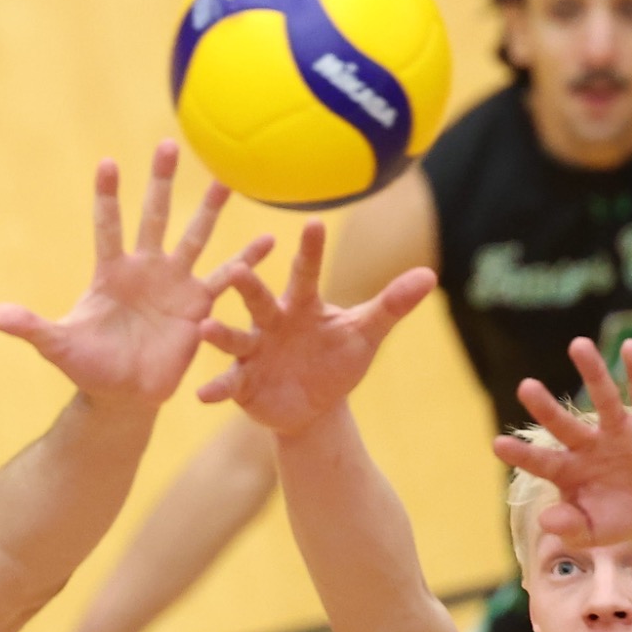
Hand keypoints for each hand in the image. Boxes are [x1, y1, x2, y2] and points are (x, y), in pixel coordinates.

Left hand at [0, 142, 273, 410]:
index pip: (108, 225)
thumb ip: (28, 326)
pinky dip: (247, 263)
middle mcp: (145, 269)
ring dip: (209, 210)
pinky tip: (271, 242)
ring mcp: (174, 284)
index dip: (108, 197)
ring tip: (225, 180)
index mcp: (111, 272)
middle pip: (154, 216)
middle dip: (161, 182)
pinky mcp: (198, 307)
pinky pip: (227, 280)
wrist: (123, 395)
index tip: (109, 162)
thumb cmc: (88, 367)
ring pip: (195, 238)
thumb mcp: (57, 345)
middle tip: (168, 144)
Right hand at [197, 219, 435, 435]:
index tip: (314, 225)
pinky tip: (202, 395)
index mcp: (301, 305)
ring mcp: (253, 351)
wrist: (316, 406)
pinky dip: (215, 388)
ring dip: (219, 334)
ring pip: (235, 339)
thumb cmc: (337, 360)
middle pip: (259, 300)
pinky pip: (227, 384)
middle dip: (248, 287)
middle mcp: (271, 322)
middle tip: (240, 271)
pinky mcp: (242, 382)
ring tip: (206, 329)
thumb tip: (429, 274)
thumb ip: (392, 304)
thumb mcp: (365, 333)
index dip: (311, 252)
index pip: (306, 273)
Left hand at [492, 338, 631, 548]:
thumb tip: (546, 522)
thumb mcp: (594, 532)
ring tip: (579, 345)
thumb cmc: (615, 518)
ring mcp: (617, 431)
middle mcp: (588, 445)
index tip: (498, 444)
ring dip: (592, 372)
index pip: (541, 462)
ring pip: (603, 398)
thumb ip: (571, 528)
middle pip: (564, 425)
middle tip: (525, 387)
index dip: (522, 454)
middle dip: (546, 408)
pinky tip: (631, 347)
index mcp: (568, 471)